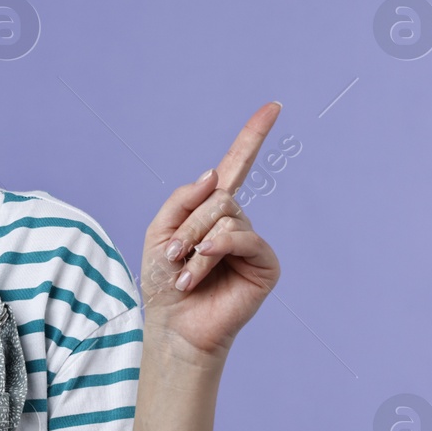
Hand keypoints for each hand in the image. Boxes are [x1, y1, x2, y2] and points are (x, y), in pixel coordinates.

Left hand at [138, 101, 282, 360]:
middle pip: (219, 195)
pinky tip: (197, 274)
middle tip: (173, 256)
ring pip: (226, 215)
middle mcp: (236, 222)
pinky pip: (240, 238)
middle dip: (188, 225)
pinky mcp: (264, 264)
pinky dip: (213, 253)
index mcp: (212, 210)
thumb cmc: (163, 282)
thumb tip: (215, 174)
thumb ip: (183, 198)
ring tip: (184, 273)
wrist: (172, 325)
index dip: (253, 135)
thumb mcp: (159, 230)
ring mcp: (252, 242)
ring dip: (195, 243)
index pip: (236, 165)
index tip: (272, 106)